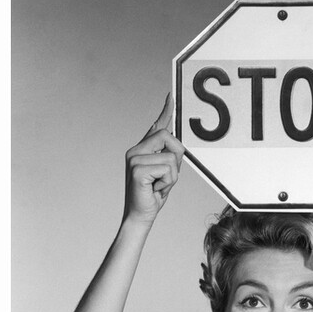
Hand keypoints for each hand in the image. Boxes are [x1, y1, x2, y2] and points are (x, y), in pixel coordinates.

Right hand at [123, 94, 186, 227]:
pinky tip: (154, 189)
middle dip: (176, 158)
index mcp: (142, 149)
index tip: (171, 96)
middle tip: (166, 177)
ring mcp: (134, 158)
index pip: (156, 126)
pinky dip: (167, 183)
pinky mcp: (137, 169)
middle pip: (168, 137)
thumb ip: (170, 156)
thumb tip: (178, 142)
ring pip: (171, 157)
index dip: (165, 111)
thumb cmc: (153, 195)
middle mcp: (135, 150)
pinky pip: (167, 169)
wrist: (140, 215)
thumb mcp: (166, 172)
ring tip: (158, 185)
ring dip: (172, 176)